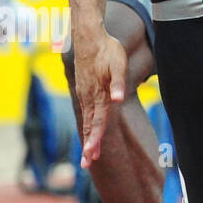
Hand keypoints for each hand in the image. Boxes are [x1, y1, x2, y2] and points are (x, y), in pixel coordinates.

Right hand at [73, 29, 126, 166]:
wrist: (89, 36)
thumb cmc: (107, 49)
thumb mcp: (118, 64)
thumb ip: (119, 82)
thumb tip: (118, 99)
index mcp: (99, 94)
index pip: (98, 122)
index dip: (95, 140)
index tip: (92, 155)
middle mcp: (89, 97)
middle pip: (89, 126)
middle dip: (88, 146)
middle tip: (85, 165)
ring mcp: (85, 94)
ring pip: (86, 120)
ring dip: (87, 138)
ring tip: (87, 156)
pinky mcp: (83, 89)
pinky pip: (85, 112)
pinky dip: (86, 126)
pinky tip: (88, 132)